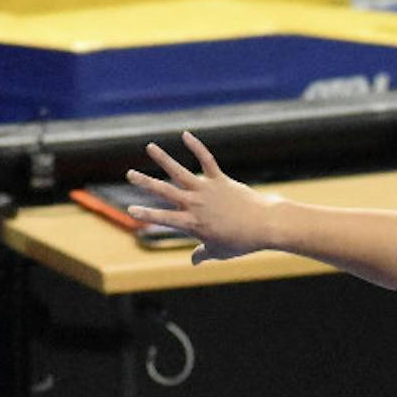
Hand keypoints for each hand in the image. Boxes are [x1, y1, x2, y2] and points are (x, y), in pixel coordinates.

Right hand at [125, 131, 280, 264]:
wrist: (265, 225)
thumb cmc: (242, 242)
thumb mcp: (220, 252)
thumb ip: (203, 254)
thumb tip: (194, 261)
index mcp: (193, 223)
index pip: (164, 219)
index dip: (147, 215)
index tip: (130, 210)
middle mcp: (196, 204)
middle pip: (165, 191)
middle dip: (146, 182)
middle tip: (130, 173)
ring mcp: (207, 190)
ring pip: (180, 172)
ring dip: (164, 159)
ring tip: (150, 147)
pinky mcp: (220, 180)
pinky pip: (206, 160)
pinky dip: (196, 147)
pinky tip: (185, 134)